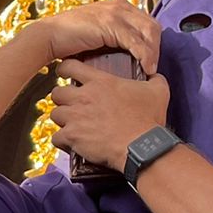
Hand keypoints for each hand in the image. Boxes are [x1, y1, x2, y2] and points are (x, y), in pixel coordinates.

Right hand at [31, 1, 160, 75]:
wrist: (49, 36)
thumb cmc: (69, 40)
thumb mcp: (96, 34)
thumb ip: (112, 37)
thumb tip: (125, 54)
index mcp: (117, 5)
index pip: (146, 22)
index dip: (152, 42)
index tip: (151, 59)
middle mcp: (119, 5)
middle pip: (152, 25)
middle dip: (156, 47)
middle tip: (152, 66)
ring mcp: (115, 13)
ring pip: (147, 32)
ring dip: (153, 52)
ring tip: (150, 69)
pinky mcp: (110, 24)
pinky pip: (135, 41)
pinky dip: (144, 55)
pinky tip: (145, 67)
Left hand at [49, 58, 171, 172]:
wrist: (142, 146)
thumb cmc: (149, 119)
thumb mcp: (158, 91)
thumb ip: (153, 79)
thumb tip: (154, 75)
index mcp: (101, 82)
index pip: (70, 66)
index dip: (65, 69)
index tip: (66, 74)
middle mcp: (84, 97)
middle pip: (56, 92)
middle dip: (62, 99)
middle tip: (72, 105)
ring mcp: (75, 117)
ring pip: (54, 114)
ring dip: (62, 120)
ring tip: (73, 125)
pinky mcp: (72, 137)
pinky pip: (56, 137)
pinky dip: (62, 141)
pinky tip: (71, 142)